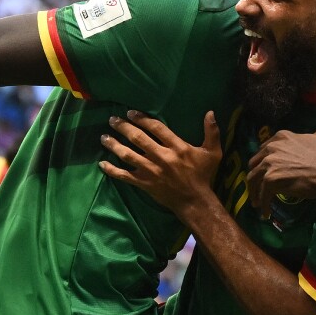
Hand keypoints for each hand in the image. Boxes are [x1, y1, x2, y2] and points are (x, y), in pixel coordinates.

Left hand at [99, 111, 220, 218]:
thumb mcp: (213, 152)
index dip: (142, 118)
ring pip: (128, 155)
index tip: (131, 113)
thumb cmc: (203, 176)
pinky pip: (124, 176)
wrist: (195, 202)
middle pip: (138, 138)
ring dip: (114, 145)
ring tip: (104, 137)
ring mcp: (151, 171)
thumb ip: (212, 132)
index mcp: (177, 147)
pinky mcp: (144, 183)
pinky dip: (112, 170)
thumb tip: (211, 112)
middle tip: (112, 119)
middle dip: (123, 127)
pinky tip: (102, 164)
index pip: (156, 128)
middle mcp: (162, 157)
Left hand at [247, 130, 315, 218]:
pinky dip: (263, 205)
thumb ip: (308, 137)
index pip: (264, 150)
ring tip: (257, 202)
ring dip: (254, 192)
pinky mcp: (271, 179)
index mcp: (281, 137)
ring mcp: (269, 164)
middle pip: (254, 164)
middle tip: (258, 186)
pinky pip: (263, 195)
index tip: (265, 171)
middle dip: (255, 176)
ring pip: (253, 179)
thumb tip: (308, 138)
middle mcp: (272, 148)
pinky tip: (266, 213)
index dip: (263, 162)